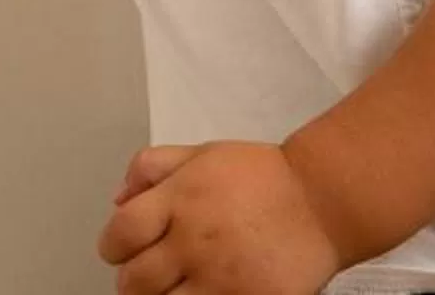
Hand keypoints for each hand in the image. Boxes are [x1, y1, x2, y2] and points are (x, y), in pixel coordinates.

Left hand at [96, 142, 341, 294]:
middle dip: (132, 281)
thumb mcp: (203, 153)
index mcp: (179, 199)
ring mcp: (219, 278)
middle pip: (135, 281)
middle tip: (145, 276)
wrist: (321, 202)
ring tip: (171, 289)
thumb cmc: (262, 176)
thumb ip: (153, 166)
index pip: (121, 234)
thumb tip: (118, 199)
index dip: (112, 246)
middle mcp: (193, 241)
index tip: (120, 250)